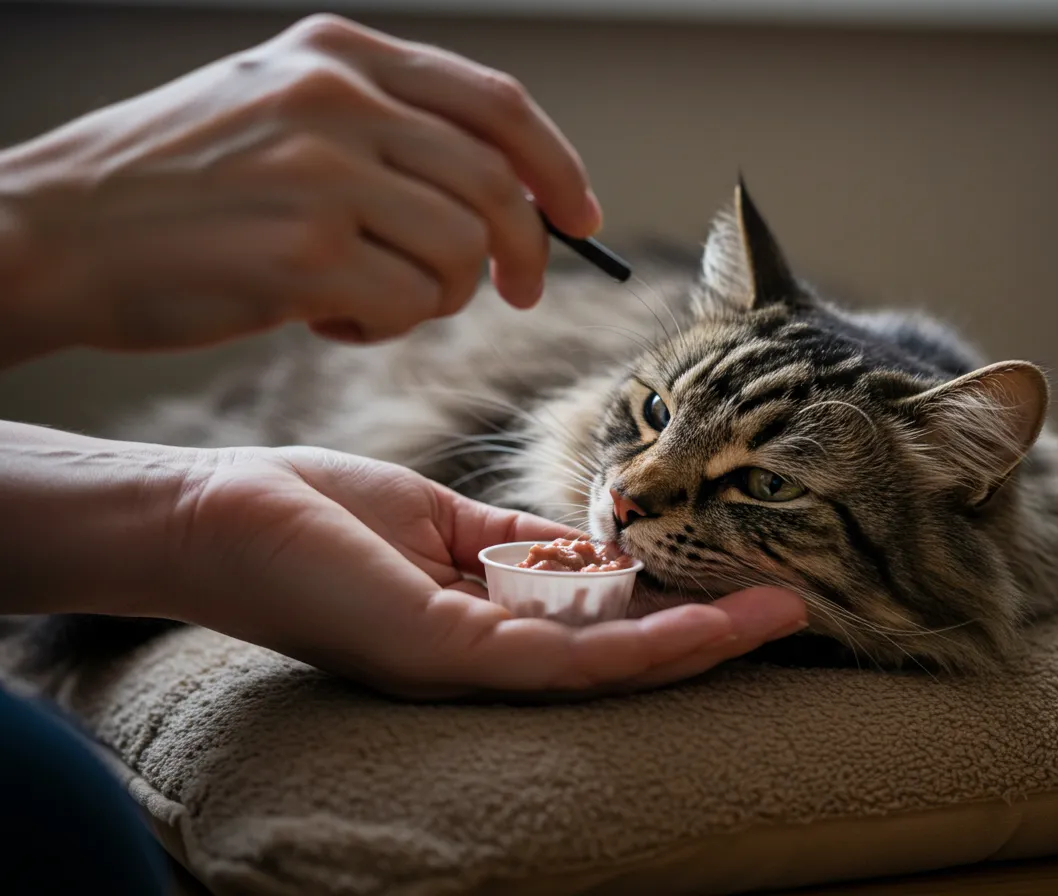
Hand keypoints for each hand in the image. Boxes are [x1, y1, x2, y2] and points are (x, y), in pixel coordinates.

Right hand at [0, 14, 599, 363]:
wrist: (56, 232)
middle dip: (527, 252)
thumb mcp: (275, 109)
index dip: (558, 166)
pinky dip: (390, 325)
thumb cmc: (173, 189)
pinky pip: (412, 303)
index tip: (580, 219)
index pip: (498, 103)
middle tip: (520, 293)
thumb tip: (499, 192)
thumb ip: (381, 128)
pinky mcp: (307, 251)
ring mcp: (323, 171)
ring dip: (441, 297)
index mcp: (339, 53)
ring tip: (377, 300)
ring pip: (464, 251)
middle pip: (500, 183)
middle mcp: (338, 98)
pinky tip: (334, 320)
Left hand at [159, 446, 808, 699]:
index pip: (593, 627)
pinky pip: (562, 657)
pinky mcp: (445, 653)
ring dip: (697, 644)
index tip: (738, 584)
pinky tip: (704, 627)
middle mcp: (482, 660)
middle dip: (704, 634)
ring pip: (604, 667)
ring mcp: (465, 664)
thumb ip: (516, 541)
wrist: (218, 511)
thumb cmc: (317, 514)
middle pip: (612, 657)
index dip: (669, 609)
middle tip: (790, 614)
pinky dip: (641, 644)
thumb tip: (595, 547)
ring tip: (777, 619)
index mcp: (481, 625)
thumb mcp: (440, 521)